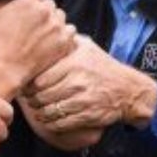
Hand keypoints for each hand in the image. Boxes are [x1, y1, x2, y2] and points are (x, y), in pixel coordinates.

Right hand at [0, 0, 76, 90]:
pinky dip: (64, 34)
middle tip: (34, 23)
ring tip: (43, 32)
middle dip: (42, 10)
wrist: (8, 69)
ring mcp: (56, 25)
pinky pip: (70, 30)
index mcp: (28, 1)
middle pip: (49, 3)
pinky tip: (54, 39)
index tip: (31, 5)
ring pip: (60, 15)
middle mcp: (45, 10)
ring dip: (53, 21)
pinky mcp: (64, 40)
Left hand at [24, 36, 156, 131]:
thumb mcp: (89, 48)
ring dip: (40, 114)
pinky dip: (52, 124)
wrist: (130, 90)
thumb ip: (68, 41)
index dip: (29, 86)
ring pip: (50, 111)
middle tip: (29, 101)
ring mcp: (83, 100)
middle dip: (32, 101)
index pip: (41, 79)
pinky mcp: (88, 116)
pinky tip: (49, 121)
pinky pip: (62, 124)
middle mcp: (78, 82)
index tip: (26, 87)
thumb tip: (50, 32)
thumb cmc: (105, 67)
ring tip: (37, 111)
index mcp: (74, 64)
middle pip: (42, 96)